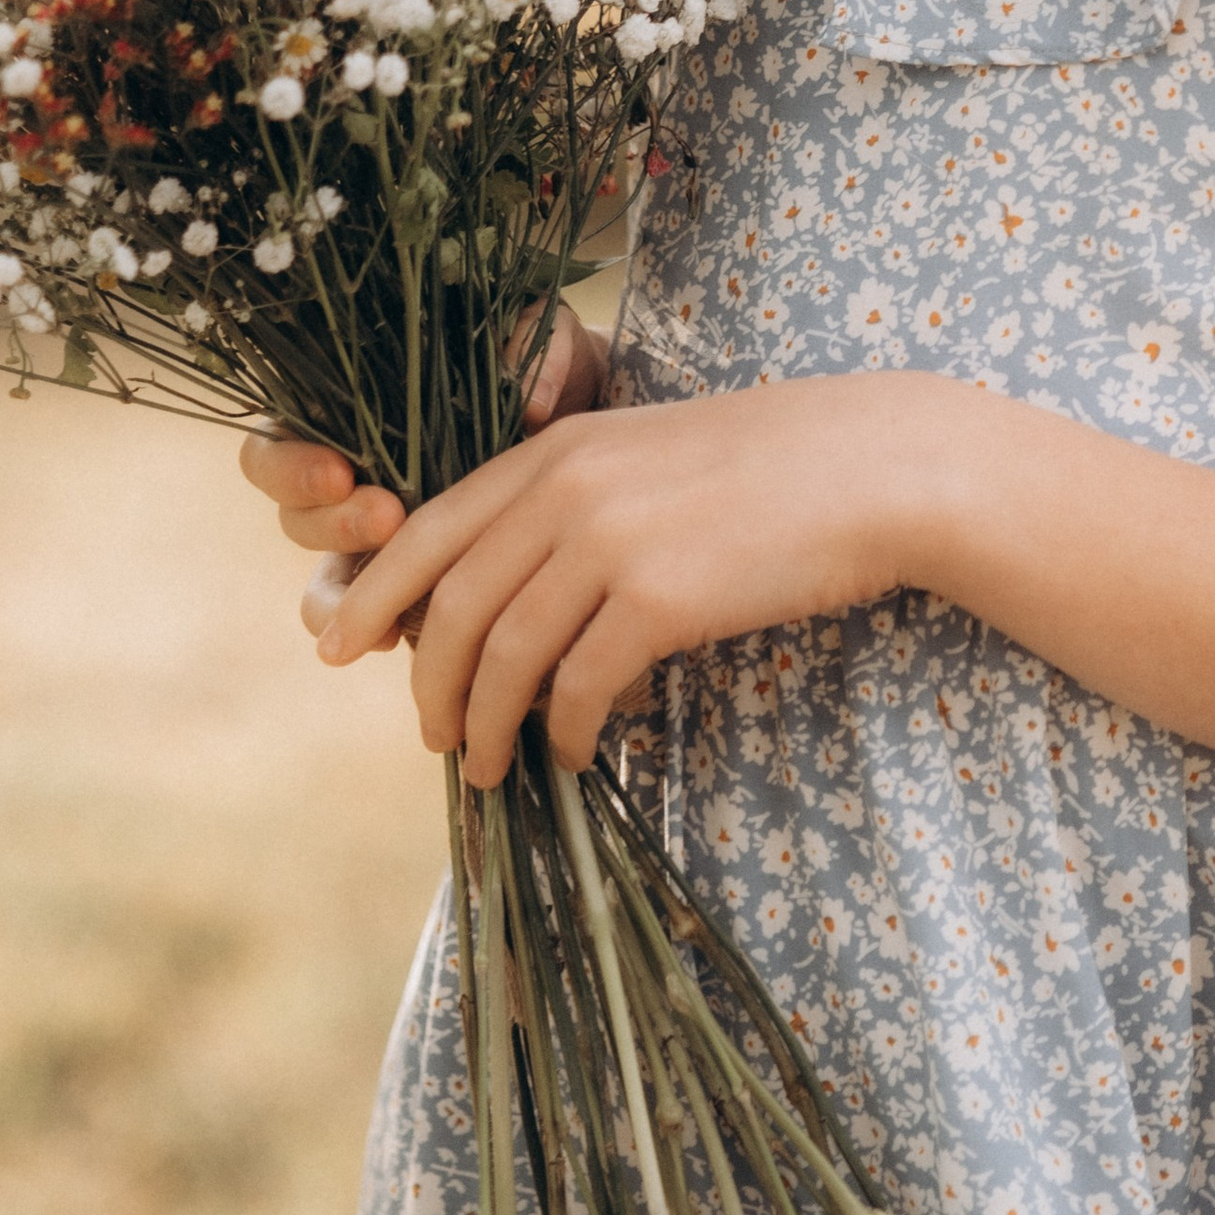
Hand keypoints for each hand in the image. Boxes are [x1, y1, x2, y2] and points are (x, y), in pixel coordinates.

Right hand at [240, 307, 607, 643]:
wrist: (603, 440)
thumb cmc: (558, 374)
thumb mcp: (551, 342)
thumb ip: (537, 343)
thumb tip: (532, 401)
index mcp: (352, 413)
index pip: (278, 442)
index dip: (291, 465)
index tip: (341, 471)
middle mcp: (353, 482)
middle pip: (296, 516)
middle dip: (331, 524)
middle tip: (387, 517)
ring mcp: (380, 542)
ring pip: (328, 579)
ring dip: (351, 590)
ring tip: (402, 584)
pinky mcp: (418, 587)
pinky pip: (376, 621)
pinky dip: (381, 630)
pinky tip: (405, 637)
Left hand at [309, 369, 959, 785]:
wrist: (873, 468)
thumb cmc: (771, 469)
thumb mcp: (649, 458)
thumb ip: (573, 504)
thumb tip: (507, 598)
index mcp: (558, 448)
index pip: (430, 529)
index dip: (375, 595)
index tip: (341, 647)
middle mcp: (569, 487)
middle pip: (451, 605)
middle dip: (426, 684)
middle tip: (433, 737)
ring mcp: (612, 541)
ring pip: (503, 656)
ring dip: (486, 726)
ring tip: (488, 766)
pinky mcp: (660, 599)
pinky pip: (581, 687)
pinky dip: (565, 731)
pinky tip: (578, 752)